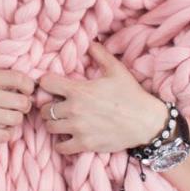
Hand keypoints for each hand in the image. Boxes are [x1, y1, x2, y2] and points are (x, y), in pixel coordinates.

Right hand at [0, 51, 35, 145]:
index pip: (20, 79)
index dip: (29, 85)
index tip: (27, 90)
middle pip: (23, 102)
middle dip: (25, 104)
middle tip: (20, 106)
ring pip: (17, 119)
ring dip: (16, 119)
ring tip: (10, 117)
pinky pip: (6, 135)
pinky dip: (7, 133)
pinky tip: (2, 129)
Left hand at [38, 41, 168, 154]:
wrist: (145, 122)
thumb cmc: (131, 95)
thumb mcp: (117, 70)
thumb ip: (100, 55)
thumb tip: (91, 43)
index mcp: (78, 90)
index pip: (45, 83)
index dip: (46, 83)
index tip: (52, 86)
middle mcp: (73, 110)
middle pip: (44, 109)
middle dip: (48, 106)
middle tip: (57, 107)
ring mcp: (77, 129)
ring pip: (50, 127)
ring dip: (53, 124)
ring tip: (62, 122)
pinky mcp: (84, 144)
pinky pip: (60, 147)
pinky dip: (61, 144)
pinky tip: (68, 138)